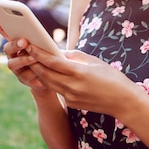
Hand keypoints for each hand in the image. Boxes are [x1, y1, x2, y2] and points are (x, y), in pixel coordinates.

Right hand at [0, 18, 55, 94]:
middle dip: (15, 44)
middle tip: (24, 41)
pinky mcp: (25, 80)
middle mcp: (12, 56)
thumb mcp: (39, 41)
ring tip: (35, 57)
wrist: (52, 75)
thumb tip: (19, 18)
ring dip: (24, 59)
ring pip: (13, 64)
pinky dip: (33, 72)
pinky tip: (41, 68)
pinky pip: (26, 76)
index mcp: (14, 45)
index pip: (4, 32)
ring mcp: (17, 69)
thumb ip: (31, 30)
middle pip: (7, 49)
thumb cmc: (44, 55)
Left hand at [26, 45, 140, 116]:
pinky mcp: (71, 103)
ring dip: (39, 72)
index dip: (39, 53)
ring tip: (33, 62)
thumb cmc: (111, 77)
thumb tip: (58, 52)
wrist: (122, 101)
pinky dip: (51, 81)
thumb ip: (74, 56)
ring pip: (48, 83)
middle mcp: (72, 86)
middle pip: (45, 73)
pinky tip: (48, 74)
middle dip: (34, 62)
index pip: (52, 62)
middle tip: (26, 52)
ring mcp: (71, 97)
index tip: (30, 45)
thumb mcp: (94, 61)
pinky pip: (57, 90)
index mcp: (79, 73)